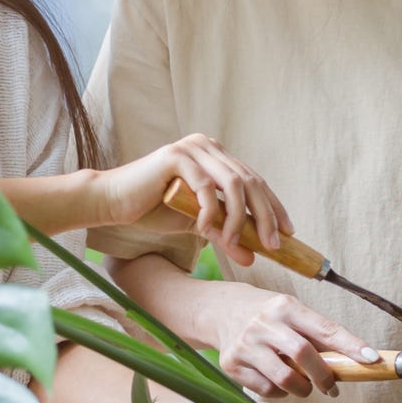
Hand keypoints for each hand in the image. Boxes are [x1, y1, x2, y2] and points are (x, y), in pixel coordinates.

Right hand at [93, 134, 291, 264]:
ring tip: (238, 243)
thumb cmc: (152, 211)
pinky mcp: (176, 156)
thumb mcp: (197, 225)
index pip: (255, 180)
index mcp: (215, 156)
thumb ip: (225, 233)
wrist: (113, 203)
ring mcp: (192, 148)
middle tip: (274, 244)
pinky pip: (205, 187)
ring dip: (240, 218)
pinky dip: (210, 212)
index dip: (274, 206)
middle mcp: (207, 146)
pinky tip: (205, 230)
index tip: (288, 232)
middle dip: (266, 215)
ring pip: (233, 184)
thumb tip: (253, 256)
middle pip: (251, 180)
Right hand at [202, 281, 378, 398]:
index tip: (371, 359)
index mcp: (285, 307)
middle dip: (324, 376)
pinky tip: (279, 383)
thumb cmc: (268, 314)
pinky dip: (279, 392)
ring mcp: (246, 344)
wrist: (221, 310)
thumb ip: (317, 334)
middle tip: (332, 387)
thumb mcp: (291, 312)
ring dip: (303, 388)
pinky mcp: (232, 363)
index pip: (324, 328)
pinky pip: (265, 389)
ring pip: (284, 378)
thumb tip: (356, 358)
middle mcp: (264, 323)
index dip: (350, 345)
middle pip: (304, 354)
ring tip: (305, 386)